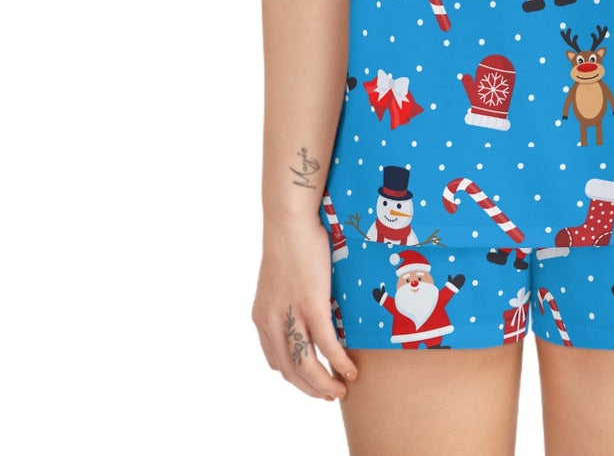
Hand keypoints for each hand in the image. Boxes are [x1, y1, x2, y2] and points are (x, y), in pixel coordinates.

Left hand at [252, 217, 358, 401]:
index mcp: (262, 317)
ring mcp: (291, 315)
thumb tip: (304, 308)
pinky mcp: (312, 305)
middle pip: (290, 371)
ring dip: (324, 385)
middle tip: (331, 394)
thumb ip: (287, 301)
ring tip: (340, 391)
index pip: (276, 361)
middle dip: (311, 388)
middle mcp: (271, 322)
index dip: (295, 377)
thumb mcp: (281, 279)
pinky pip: (327, 344)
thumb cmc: (289, 241)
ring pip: (306, 367)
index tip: (313, 382)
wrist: (289, 219)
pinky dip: (339, 362)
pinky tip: (350, 369)